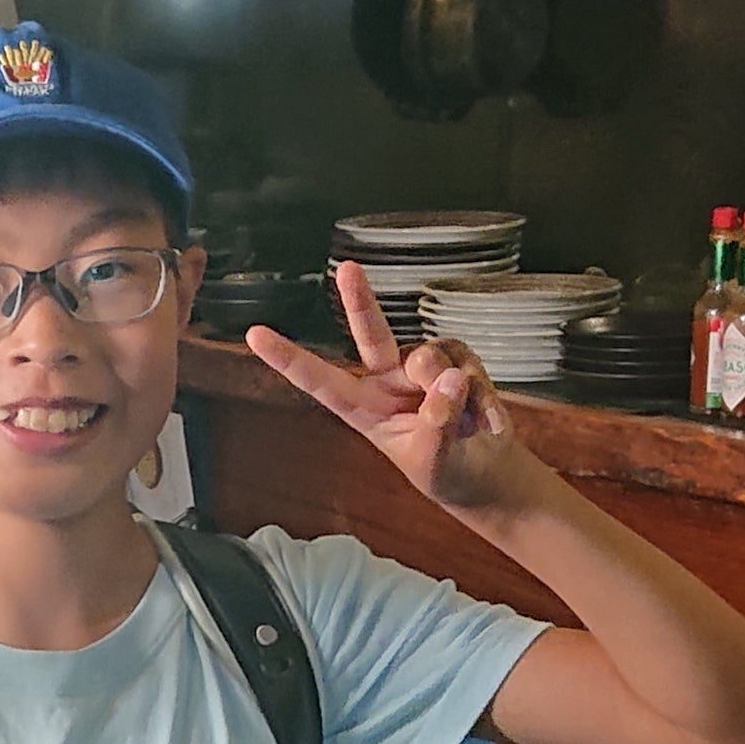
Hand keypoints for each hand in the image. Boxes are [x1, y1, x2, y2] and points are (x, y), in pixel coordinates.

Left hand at [248, 263, 536, 515]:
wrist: (482, 474)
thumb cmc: (443, 471)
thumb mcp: (432, 459)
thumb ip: (437, 423)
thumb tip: (449, 378)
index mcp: (362, 408)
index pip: (320, 381)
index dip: (288, 358)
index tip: (255, 335)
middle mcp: (386, 379)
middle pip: (371, 335)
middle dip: (360, 301)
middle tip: (347, 269)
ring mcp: (421, 367)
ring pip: (430, 358)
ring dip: (454, 394)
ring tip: (468, 428)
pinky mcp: (455, 360)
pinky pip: (466, 363)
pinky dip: (483, 395)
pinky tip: (489, 424)